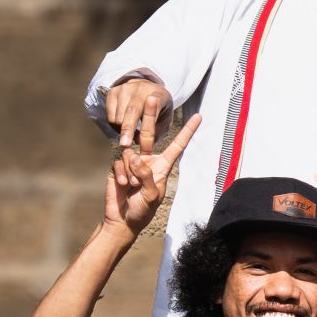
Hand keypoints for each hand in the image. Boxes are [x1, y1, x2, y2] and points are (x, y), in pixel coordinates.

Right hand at [103, 114, 200, 235]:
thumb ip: (147, 177)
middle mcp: (148, 161)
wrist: (122, 219)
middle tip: (151, 97)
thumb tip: (137, 158)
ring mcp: (132, 163)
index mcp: (163, 166)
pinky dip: (121, 175)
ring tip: (132, 186)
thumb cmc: (143, 210)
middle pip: (150, 135)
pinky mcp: (118, 167)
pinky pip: (119, 163)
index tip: (198, 116)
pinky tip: (123, 185)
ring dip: (131, 171)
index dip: (187, 132)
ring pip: (131, 154)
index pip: (177, 146)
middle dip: (150, 115)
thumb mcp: (152, 196)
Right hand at [104, 77, 173, 150]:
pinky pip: (110, 115)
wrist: (146, 88)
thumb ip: (157, 131)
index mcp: (158, 94)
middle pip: (132, 112)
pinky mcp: (113, 92)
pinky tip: (123, 125)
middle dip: (128, 130)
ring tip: (130, 134)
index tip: (144, 139)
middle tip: (125, 145)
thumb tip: (138, 142)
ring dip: (122, 130)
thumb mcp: (165, 118)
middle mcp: (140, 89)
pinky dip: (115, 125)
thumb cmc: (158, 108)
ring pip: (119, 116)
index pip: (154, 108)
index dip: (150, 120)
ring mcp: (125, 89)